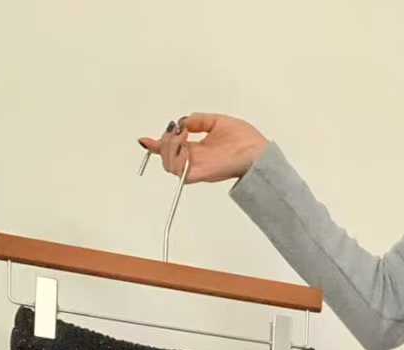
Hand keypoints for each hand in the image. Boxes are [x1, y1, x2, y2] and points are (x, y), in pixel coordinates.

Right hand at [137, 113, 268, 183]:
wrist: (259, 152)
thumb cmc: (245, 140)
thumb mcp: (217, 122)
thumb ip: (198, 120)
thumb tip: (183, 121)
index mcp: (198, 150)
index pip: (172, 151)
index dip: (156, 146)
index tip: (145, 140)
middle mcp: (195, 161)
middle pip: (166, 159)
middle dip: (163, 142)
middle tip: (176, 130)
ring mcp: (197, 168)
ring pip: (169, 165)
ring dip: (167, 146)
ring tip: (180, 135)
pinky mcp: (201, 173)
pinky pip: (179, 170)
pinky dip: (175, 155)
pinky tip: (184, 142)